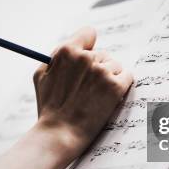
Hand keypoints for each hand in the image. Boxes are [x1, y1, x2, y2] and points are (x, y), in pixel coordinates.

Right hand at [33, 27, 132, 158]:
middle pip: (102, 53)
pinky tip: (110, 97)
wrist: (60, 134)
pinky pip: (127, 76)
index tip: (88, 57)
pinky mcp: (116, 86)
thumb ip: (57, 57)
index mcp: (67, 51)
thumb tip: (73, 46)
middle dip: (97, 68)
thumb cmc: (48, 107)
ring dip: (109, 78)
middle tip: (87, 88)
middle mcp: (86, 57)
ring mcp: (102, 71)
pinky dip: (122, 85)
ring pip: (115, 65)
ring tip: (95, 96)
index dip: (88, 46)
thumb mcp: (41, 75)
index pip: (88, 33)